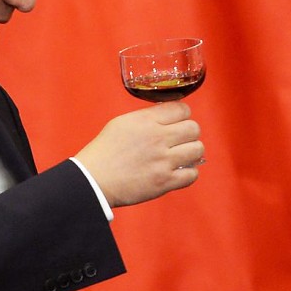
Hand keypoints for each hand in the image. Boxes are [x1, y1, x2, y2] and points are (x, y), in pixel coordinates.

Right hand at [75, 101, 202, 206]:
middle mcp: (158, 138)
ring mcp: (163, 161)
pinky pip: (193, 174)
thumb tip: (169, 114)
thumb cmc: (105, 151)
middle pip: (194, 128)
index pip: (183, 109)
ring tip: (182, 156)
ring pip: (198, 150)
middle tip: (181, 140)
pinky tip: (179, 171)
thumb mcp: (123, 123)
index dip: (183, 115)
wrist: (93, 180)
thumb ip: (148, 117)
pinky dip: (189, 173)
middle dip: (190, 133)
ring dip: (192, 153)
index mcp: (146, 121)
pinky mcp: (164, 182)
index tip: (178, 121)